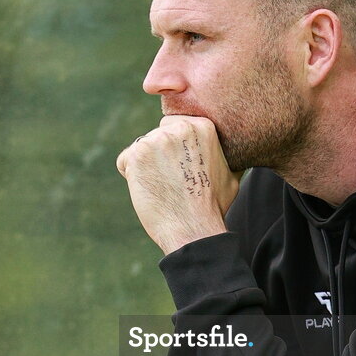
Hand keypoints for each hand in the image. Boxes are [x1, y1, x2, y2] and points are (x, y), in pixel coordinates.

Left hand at [116, 115, 241, 254]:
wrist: (194, 229)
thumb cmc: (212, 206)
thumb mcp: (231, 171)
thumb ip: (220, 151)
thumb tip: (225, 146)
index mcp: (202, 126)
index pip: (174, 126)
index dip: (176, 150)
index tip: (183, 169)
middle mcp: (179, 128)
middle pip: (157, 135)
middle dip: (160, 155)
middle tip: (174, 181)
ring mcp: (156, 139)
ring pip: (141, 148)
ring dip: (147, 166)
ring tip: (164, 187)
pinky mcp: (136, 154)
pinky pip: (125, 161)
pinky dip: (131, 176)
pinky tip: (150, 190)